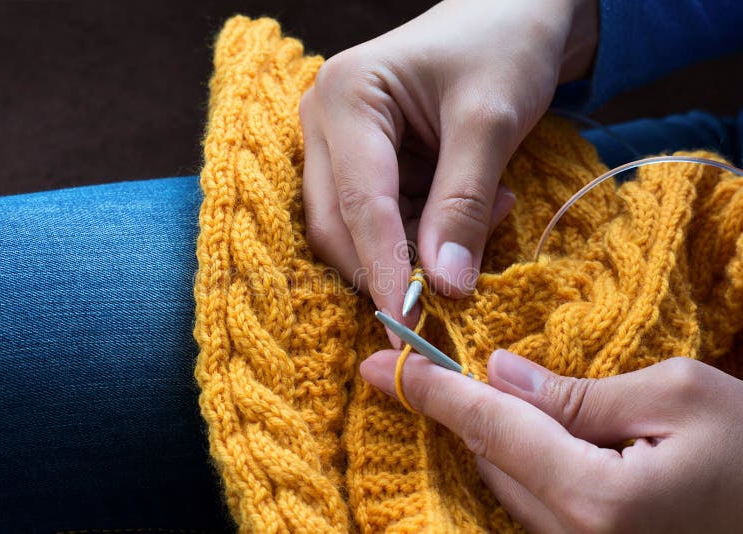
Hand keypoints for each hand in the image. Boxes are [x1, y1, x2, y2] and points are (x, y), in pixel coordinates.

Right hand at [300, 0, 597, 344]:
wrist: (514, 15)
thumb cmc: (502, 47)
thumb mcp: (490, 122)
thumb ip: (464, 203)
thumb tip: (447, 286)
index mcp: (346, 97)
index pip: (358, 202)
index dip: (382, 268)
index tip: (407, 325)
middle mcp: (323, 122)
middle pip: (336, 223)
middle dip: (391, 263)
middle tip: (455, 282)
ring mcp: (336, 144)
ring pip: (354, 230)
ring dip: (417, 245)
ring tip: (489, 209)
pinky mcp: (359, 163)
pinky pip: (378, 220)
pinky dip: (422, 231)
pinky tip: (471, 205)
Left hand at [361, 350, 742, 531]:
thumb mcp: (677, 397)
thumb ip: (578, 393)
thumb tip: (501, 374)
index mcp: (596, 498)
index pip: (491, 429)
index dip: (433, 390)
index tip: (380, 364)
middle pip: (491, 458)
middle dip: (468, 407)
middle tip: (446, 362)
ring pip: (507, 483)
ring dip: (498, 435)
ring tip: (508, 395)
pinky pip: (535, 504)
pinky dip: (524, 463)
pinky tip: (541, 433)